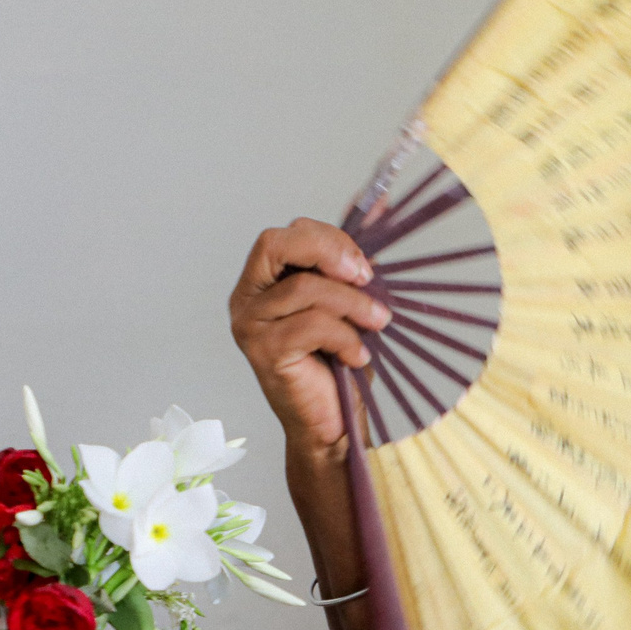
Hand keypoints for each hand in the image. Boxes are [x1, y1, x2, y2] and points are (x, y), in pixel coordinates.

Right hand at [228, 218, 392, 453]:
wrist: (335, 426)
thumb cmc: (340, 364)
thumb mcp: (351, 302)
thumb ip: (354, 258)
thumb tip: (384, 204)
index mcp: (262, 282)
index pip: (285, 235)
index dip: (328, 239)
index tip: (365, 265)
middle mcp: (246, 300)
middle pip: (275, 243)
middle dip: (328, 251)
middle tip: (367, 277)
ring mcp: (249, 326)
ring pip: (305, 287)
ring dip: (353, 303)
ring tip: (377, 324)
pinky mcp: (263, 353)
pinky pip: (312, 326)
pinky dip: (346, 338)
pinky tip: (357, 357)